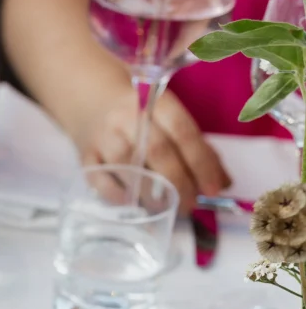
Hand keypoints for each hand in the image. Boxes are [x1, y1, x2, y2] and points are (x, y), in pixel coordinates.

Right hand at [82, 85, 230, 214]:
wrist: (91, 99)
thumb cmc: (140, 115)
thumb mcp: (168, 118)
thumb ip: (195, 147)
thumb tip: (222, 183)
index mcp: (156, 101)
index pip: (183, 131)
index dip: (201, 162)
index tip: (213, 189)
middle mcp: (128, 116)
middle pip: (157, 150)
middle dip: (178, 181)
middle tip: (190, 204)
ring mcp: (104, 136)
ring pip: (128, 166)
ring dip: (150, 193)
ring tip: (166, 208)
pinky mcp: (85, 155)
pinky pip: (100, 179)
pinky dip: (117, 195)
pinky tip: (132, 205)